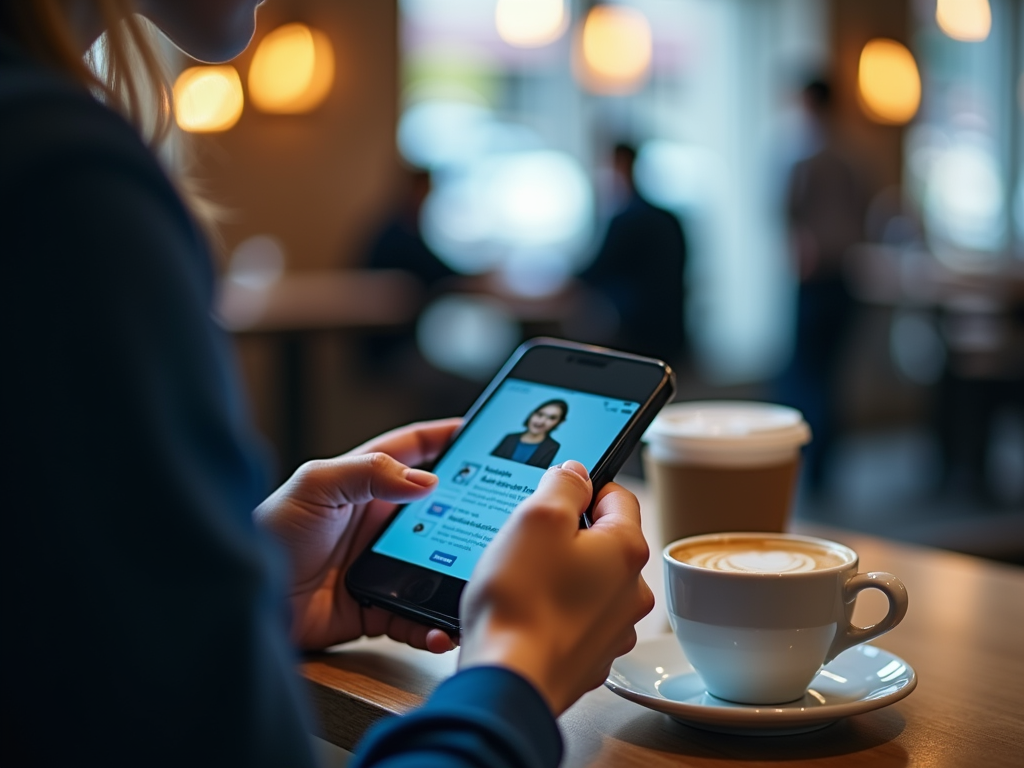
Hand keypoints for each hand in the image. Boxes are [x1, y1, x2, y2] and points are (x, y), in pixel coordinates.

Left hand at [254, 419, 460, 653]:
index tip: (480, 431)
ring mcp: (380, 565)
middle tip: (503, 511)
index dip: (445, 437)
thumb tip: (427, 481)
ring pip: (434, 566)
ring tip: (480, 576)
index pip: (413, 450)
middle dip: (470, 510)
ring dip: (457, 573)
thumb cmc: (269, 532)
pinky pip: (414, 616)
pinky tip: (441, 627)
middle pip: (438, 511)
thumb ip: (368, 473)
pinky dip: (431, 625)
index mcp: (364, 483)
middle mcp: (378, 522)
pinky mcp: (376, 608)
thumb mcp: (315, 486)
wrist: (244, 600)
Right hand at [458, 461, 654, 714]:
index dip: (583, 486)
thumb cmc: (522, 600)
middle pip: (602, 542)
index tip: (554, 492)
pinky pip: (574, 620)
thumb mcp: (537, 517)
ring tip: (521, 582)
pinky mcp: (589, 658)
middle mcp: (631, 591)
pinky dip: (553, 612)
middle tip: (526, 541)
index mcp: (626, 550)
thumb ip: (563, 485)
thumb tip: (576, 473)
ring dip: (561, 576)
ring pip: (588, 582)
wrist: (509, 682)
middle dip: (567, 535)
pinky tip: (525, 614)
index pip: (618, 496)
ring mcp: (613, 630)